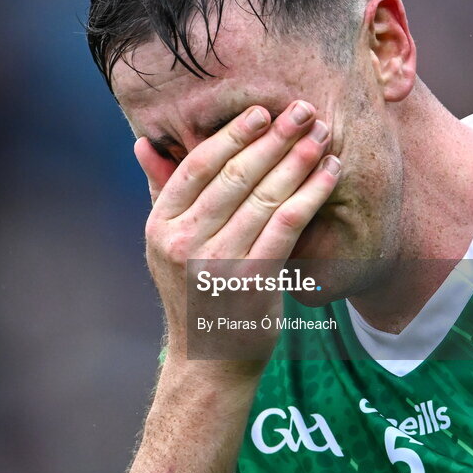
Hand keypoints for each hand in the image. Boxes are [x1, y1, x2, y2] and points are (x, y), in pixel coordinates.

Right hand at [135, 100, 340, 371]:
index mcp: (162, 227)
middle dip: (273, 138)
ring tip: (321, 134)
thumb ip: (162, 193)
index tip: (261, 112)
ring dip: (298, 160)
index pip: (197, 166)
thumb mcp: (168, 246)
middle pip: (235, 175)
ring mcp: (218, 264)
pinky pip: (287, 225)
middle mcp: (184, 243)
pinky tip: (330, 173)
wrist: (210, 361)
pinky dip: (311, 193)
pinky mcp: (253, 281)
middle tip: (302, 110)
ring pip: (265, 196)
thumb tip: (142, 145)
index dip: (232, 135)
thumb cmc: (196, 294)